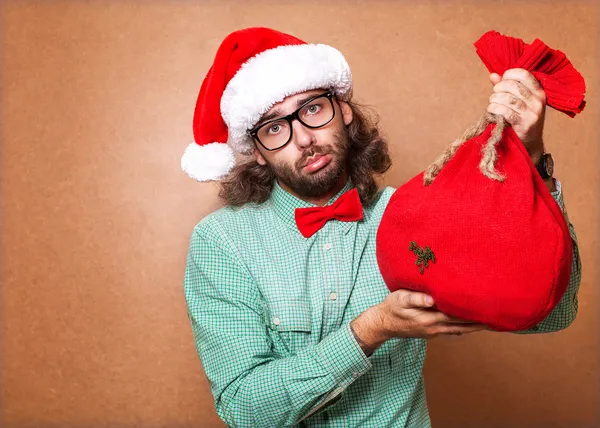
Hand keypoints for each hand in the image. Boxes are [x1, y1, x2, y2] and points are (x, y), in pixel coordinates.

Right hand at [350, 289, 485, 354]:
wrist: (382, 324)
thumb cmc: (391, 307)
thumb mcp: (400, 298)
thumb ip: (416, 298)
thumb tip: (433, 299)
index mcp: (430, 317)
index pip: (458, 314)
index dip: (474, 311)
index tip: (489, 307)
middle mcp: (436, 327)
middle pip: (464, 324)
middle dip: (481, 320)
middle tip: (499, 315)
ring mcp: (435, 332)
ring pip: (460, 329)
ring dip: (476, 326)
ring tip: (492, 322)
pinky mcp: (432, 332)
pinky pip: (453, 330)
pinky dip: (465, 327)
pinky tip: (472, 325)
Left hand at [487, 68, 546, 164]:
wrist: (529, 143)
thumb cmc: (521, 118)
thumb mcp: (518, 100)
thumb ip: (505, 87)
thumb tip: (493, 75)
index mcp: (538, 91)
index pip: (523, 74)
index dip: (508, 75)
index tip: (501, 82)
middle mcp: (538, 100)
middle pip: (512, 86)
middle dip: (498, 89)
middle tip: (494, 95)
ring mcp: (532, 113)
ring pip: (507, 99)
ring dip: (494, 100)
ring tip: (492, 104)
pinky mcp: (525, 124)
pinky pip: (506, 112)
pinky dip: (494, 110)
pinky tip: (491, 111)